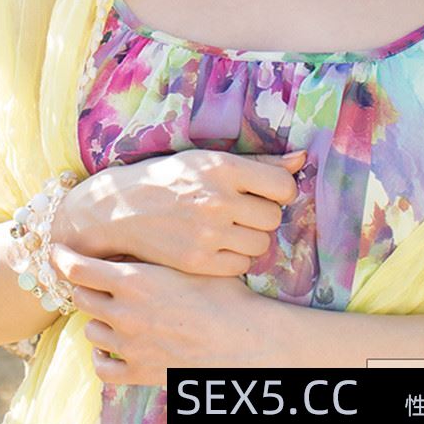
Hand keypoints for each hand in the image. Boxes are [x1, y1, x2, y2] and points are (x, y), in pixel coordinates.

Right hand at [52, 148, 305, 275]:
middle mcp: (218, 200)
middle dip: (262, 215)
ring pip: (261, 244)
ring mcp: (209, 234)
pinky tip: (217, 244)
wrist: (122, 209)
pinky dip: (235, 257)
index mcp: (223, 168)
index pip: (284, 187)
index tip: (265, 193)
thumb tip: (302, 159)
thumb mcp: (209, 160)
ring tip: (227, 227)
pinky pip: (242, 264)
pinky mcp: (200, 262)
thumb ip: (259, 163)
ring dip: (251, 238)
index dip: (279, 192)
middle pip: (274, 218)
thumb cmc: (171, 179)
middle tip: (240, 211)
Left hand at [52, 245, 257, 387]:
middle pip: (82, 297)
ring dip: (97, 319)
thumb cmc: (222, 295)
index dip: (62, 257)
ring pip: (90, 331)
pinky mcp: (139, 373)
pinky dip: (102, 356)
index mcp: (134, 280)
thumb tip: (131, 238)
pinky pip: (102, 368)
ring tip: (112, 310)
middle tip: (93, 278)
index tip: (56, 250)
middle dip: (85, 286)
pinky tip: (113, 346)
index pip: (78, 267)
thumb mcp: (187, 261)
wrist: (244, 341)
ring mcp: (129, 347)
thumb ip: (154, 253)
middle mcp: (124, 313)